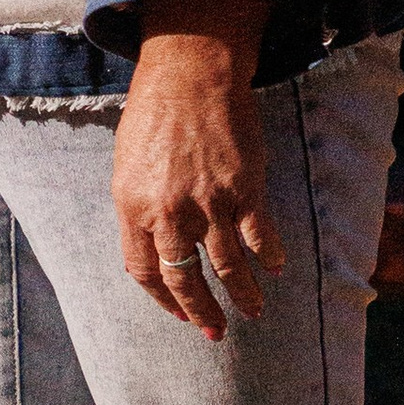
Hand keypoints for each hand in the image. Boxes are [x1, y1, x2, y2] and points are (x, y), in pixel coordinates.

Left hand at [114, 0, 281, 336]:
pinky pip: (260, 237)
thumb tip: (152, 250)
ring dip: (243, 295)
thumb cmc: (154, 113)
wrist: (190, 73)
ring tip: (254, 310)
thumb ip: (138, 209)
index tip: (181, 313)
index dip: (165, 300)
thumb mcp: (127, 165)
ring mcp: (209, 202)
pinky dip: (271, 257)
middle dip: (202, 312)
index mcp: (132, 207)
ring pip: (228, 267)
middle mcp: (168, 212)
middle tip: (216, 332)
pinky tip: (276, 267)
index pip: (145, 272)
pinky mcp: (245, 189)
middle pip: (185, 278)